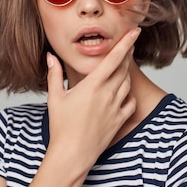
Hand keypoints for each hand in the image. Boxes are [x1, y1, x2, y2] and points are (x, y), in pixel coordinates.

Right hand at [45, 28, 139, 170]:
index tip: (135, 32)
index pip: (114, 58)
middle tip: (127, 47)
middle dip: (126, 56)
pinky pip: (131, 102)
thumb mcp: (55, 98)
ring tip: (120, 69)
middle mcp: (108, 94)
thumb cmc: (61, 127)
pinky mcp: (119, 120)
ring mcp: (115, 108)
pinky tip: (122, 94)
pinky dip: (128, 95)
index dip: (126, 43)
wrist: (72, 154)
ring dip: (125, 74)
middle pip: (123, 69)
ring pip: (127, 84)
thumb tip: (51, 56)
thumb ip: (54, 74)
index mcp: (93, 85)